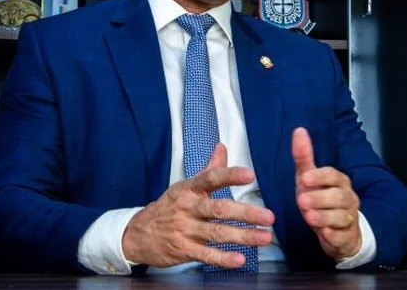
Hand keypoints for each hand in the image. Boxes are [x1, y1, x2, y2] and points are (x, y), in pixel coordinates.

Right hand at [122, 143, 274, 267]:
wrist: (138, 234)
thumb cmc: (168, 207)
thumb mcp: (185, 186)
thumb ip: (208, 169)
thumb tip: (222, 147)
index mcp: (189, 189)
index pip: (211, 178)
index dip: (230, 175)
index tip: (250, 175)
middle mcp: (188, 208)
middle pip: (219, 209)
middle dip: (246, 213)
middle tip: (268, 216)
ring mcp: (185, 229)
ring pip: (217, 232)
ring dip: (243, 236)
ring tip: (264, 237)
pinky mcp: (183, 250)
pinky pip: (206, 255)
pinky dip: (223, 258)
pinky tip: (239, 259)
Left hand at [293, 127, 361, 259]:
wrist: (339, 230)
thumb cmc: (321, 199)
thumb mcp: (309, 178)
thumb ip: (304, 157)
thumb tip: (299, 130)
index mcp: (340, 182)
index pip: (333, 175)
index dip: (320, 176)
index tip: (305, 178)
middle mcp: (348, 199)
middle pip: (339, 197)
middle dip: (321, 198)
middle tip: (301, 200)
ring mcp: (349, 219)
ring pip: (341, 217)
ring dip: (324, 217)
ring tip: (308, 216)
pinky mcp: (347, 237)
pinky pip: (343, 237)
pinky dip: (333, 236)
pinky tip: (324, 234)